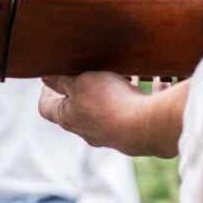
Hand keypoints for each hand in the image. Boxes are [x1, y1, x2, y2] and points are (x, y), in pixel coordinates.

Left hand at [39, 73, 187, 157]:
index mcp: (69, 118)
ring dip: (117, 90)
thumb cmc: (108, 102)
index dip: (46, 90)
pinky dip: (144, 97)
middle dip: (85, 88)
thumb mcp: (80, 82)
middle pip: (79, 109)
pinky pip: (138, 111)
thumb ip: (61, 79)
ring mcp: (112, 134)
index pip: (46, 107)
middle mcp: (88, 130)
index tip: (56, 74)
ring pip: (110, 109)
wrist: (145, 127)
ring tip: (127, 71)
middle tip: (92, 68)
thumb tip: (44, 76)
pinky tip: (157, 82)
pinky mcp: (136, 133)